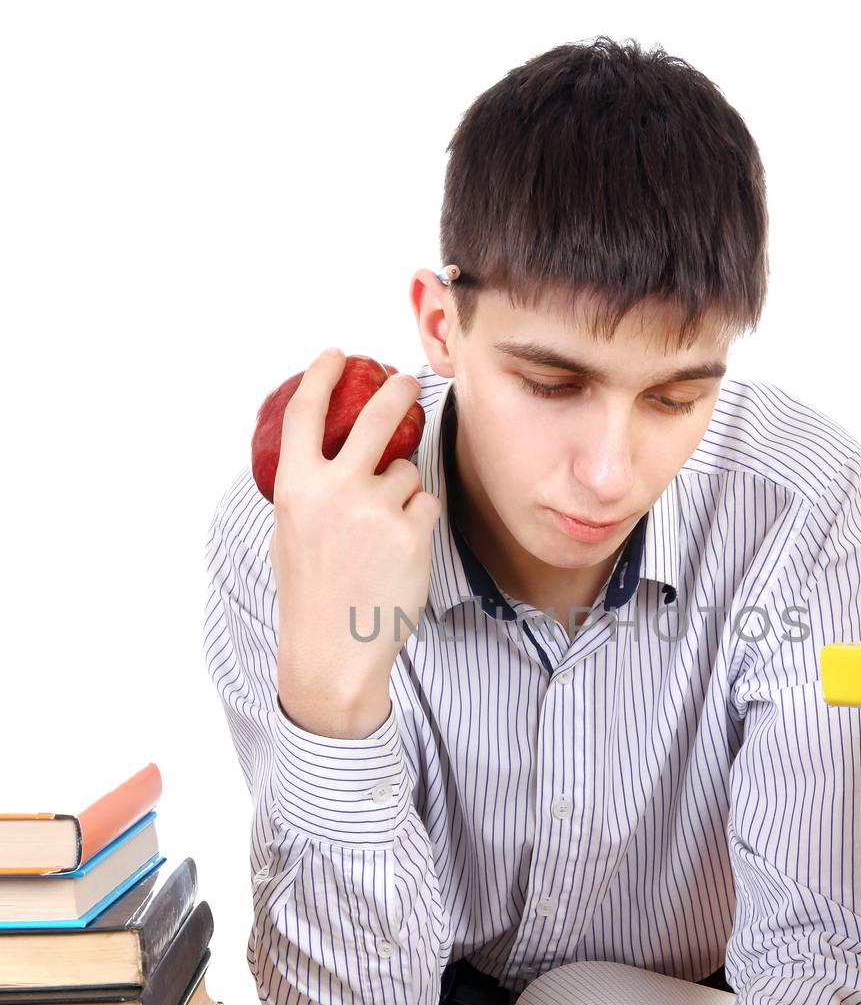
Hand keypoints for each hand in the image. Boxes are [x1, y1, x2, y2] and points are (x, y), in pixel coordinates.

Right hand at [269, 348, 441, 738]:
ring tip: (381, 536)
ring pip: (407, 471)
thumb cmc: (311, 594)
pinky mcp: (413, 530)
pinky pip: (426, 505)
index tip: (337, 354)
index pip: (305, 413)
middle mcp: (334, 490)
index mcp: (295, 487)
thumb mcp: (290, 534)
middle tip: (407, 382)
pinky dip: (419, 522)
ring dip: (403, 492)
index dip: (321, 375)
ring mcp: (376, 508)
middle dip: (396, 391)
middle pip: (376, 417)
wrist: (333, 650)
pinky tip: (400, 553)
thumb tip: (328, 455)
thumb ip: (309, 491)